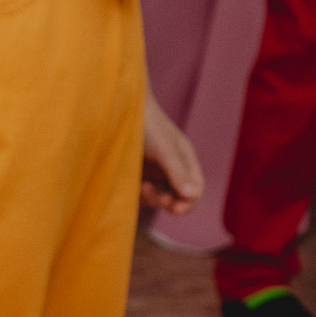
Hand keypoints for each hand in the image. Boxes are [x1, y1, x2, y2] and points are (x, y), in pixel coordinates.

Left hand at [140, 92, 202, 214]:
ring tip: (143, 186)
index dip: (189, 202)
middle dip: (171, 202)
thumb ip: (177, 173)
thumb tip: (192, 196)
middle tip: (161, 200)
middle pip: (179, 197)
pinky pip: (143, 192)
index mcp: (185, 159)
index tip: (175, 207)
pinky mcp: (137, 173)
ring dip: (153, 198)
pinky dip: (141, 194)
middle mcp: (172, 167)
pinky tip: (135, 184)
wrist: (120, 109)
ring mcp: (154, 170)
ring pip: (160, 196)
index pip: (196, 188)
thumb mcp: (164, 150)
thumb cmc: (147, 125)